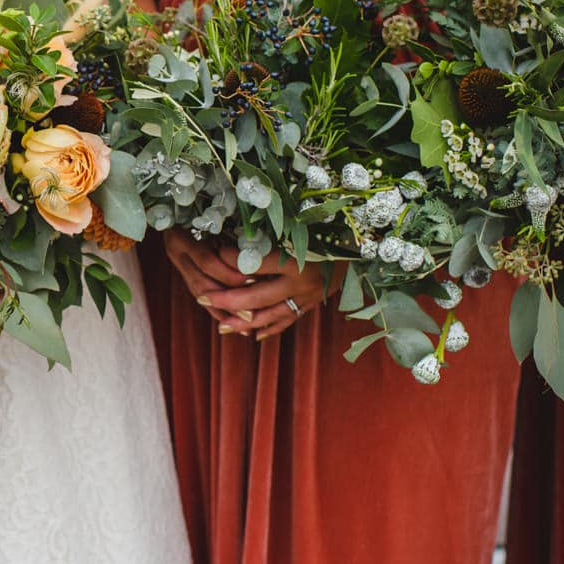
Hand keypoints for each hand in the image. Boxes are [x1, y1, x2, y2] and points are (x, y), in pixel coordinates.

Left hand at [163, 230, 328, 341]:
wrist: (360, 245)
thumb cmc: (326, 230)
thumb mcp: (299, 228)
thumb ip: (269, 237)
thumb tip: (234, 240)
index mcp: (297, 259)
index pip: (255, 262)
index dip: (231, 258)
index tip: (215, 250)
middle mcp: (301, 282)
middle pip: (257, 297)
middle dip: (227, 300)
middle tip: (203, 297)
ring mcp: (307, 297)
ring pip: (270, 316)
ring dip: (243, 323)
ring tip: (222, 326)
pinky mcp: (312, 304)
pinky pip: (287, 321)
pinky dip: (270, 329)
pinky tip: (254, 336)